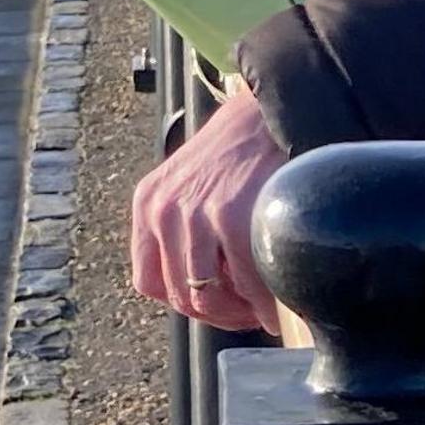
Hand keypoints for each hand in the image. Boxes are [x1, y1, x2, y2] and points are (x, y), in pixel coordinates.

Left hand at [130, 87, 289, 330]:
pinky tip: (276, 306)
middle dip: (218, 314)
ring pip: (206, 297)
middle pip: (179, 294)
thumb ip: (185, 227)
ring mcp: (193, 214)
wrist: (272, 109)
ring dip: (238, 315)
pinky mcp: (229, 216)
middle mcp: (162, 210)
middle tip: (247, 315)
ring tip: (261, 311)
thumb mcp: (192, 184)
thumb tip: (204, 285)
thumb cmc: (240, 151)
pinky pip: (244, 281)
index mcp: (148, 204)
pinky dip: (262, 304)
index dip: (185, 301)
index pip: (150, 280)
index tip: (216, 305)